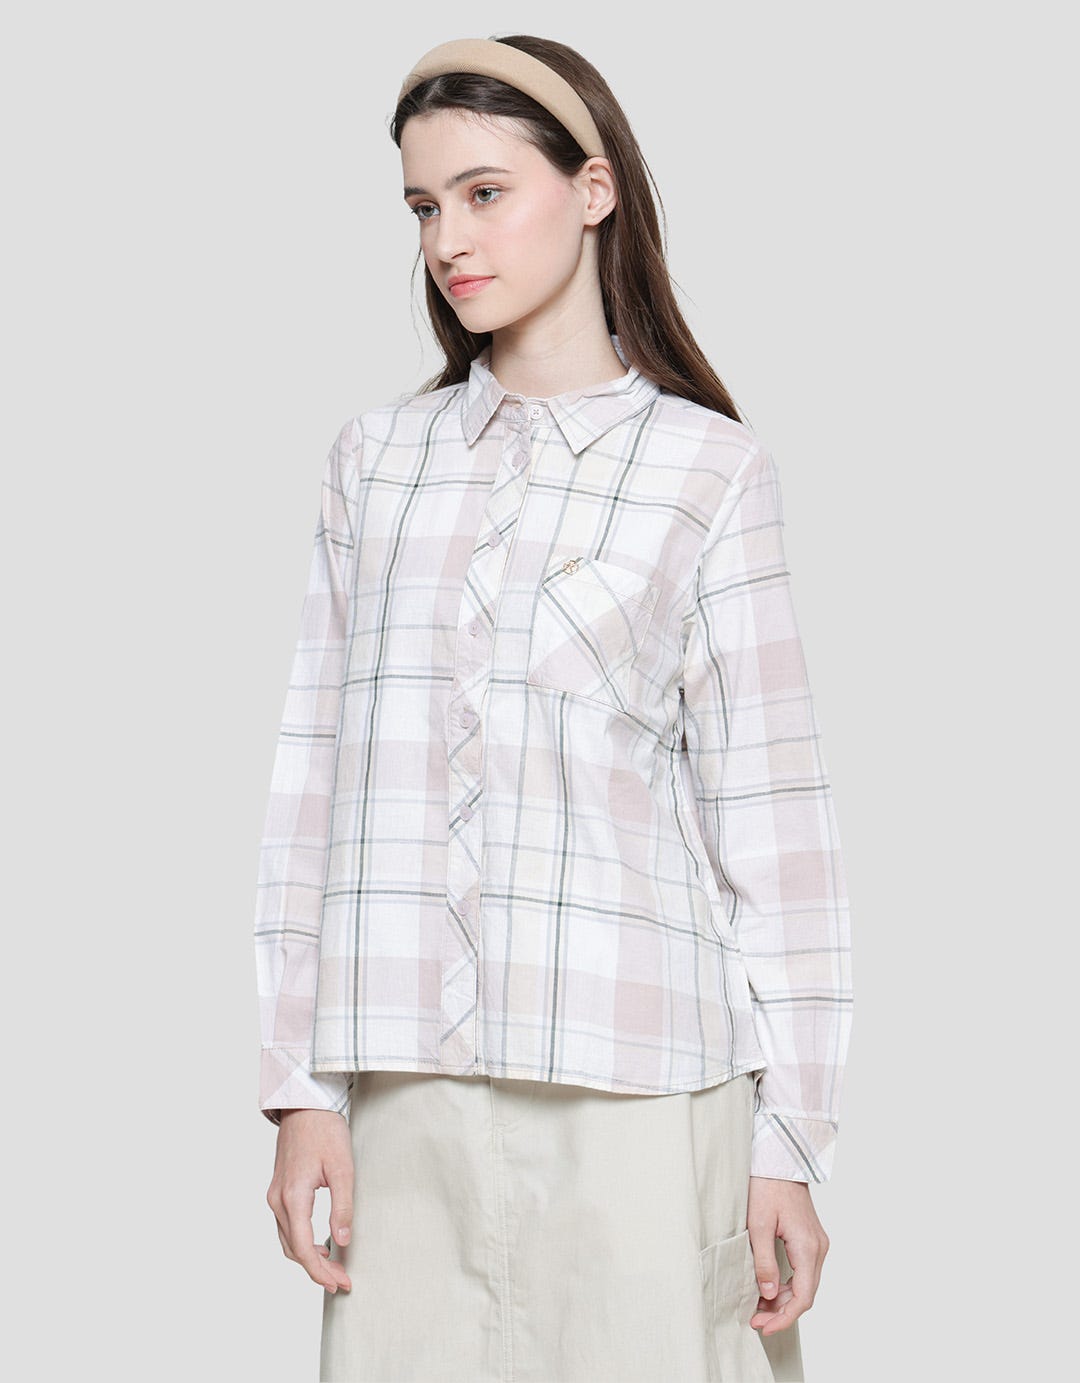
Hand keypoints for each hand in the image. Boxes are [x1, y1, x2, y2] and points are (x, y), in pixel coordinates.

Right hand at [266, 1109, 353, 1292]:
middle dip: (317, 1270)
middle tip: (342, 1280)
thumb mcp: (342, 1168)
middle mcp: (277, 1199)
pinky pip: (286, 1226)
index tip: (339, 1283)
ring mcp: (275, 1195)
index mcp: (293, 1196)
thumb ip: (343, 1207)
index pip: (303, 1249)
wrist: (306, 1105)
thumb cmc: (325, 1131)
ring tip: (334, 1267)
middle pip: (293, 1249)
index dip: (320, 1272)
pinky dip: (301, 1242)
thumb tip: (342, 1242)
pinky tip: (319, 1245)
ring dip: (308, 1258)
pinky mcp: (278, 1190)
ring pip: (287, 1240)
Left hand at [745, 1175, 828, 1336]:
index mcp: (807, 1247)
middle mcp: (818, 1248)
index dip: (784, 1318)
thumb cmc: (767, 1186)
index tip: (764, 1328)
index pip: (803, 1297)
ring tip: (758, 1308)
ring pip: (805, 1284)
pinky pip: (803, 1271)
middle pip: (805, 1294)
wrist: (778, 1160)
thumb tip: (768, 1294)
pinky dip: (787, 1284)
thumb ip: (764, 1262)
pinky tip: (768, 1289)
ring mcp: (817, 1243)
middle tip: (756, 1321)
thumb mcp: (758, 1224)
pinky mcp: (810, 1239)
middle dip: (781, 1312)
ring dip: (783, 1299)